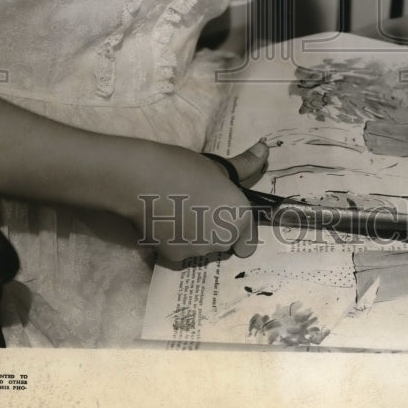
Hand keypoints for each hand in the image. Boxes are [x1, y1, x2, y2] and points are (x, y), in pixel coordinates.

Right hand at [127, 140, 268, 263]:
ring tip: (177, 211)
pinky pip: (181, 252)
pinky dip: (175, 242)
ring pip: (202, 249)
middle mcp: (223, 241)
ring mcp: (198, 252)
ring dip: (195, 237)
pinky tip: (164, 222)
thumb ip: (245, 165)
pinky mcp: (174, 258)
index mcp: (239, 218)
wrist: (142, 180)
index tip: (222, 213)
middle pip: (224, 244)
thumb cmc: (184, 167)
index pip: (248, 241)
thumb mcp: (218, 166)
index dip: (236, 228)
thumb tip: (265, 149)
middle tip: (198, 206)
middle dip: (215, 231)